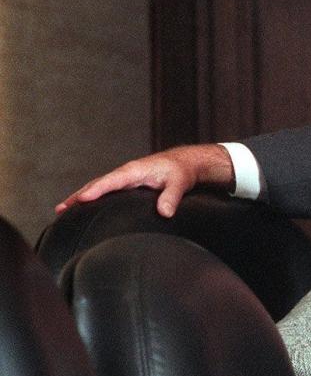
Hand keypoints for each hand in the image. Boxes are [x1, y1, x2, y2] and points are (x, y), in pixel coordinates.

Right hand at [55, 144, 232, 218]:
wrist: (185, 163)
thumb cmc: (181, 171)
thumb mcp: (180, 183)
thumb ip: (172, 197)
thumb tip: (164, 212)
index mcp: (134, 171)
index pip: (110, 182)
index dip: (96, 191)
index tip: (81, 200)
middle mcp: (125, 173)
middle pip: (97, 184)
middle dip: (78, 196)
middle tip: (60, 209)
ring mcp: (124, 179)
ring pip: (98, 187)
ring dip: (80, 197)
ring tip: (63, 211)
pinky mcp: (127, 184)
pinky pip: (105, 191)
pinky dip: (92, 197)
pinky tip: (84, 208)